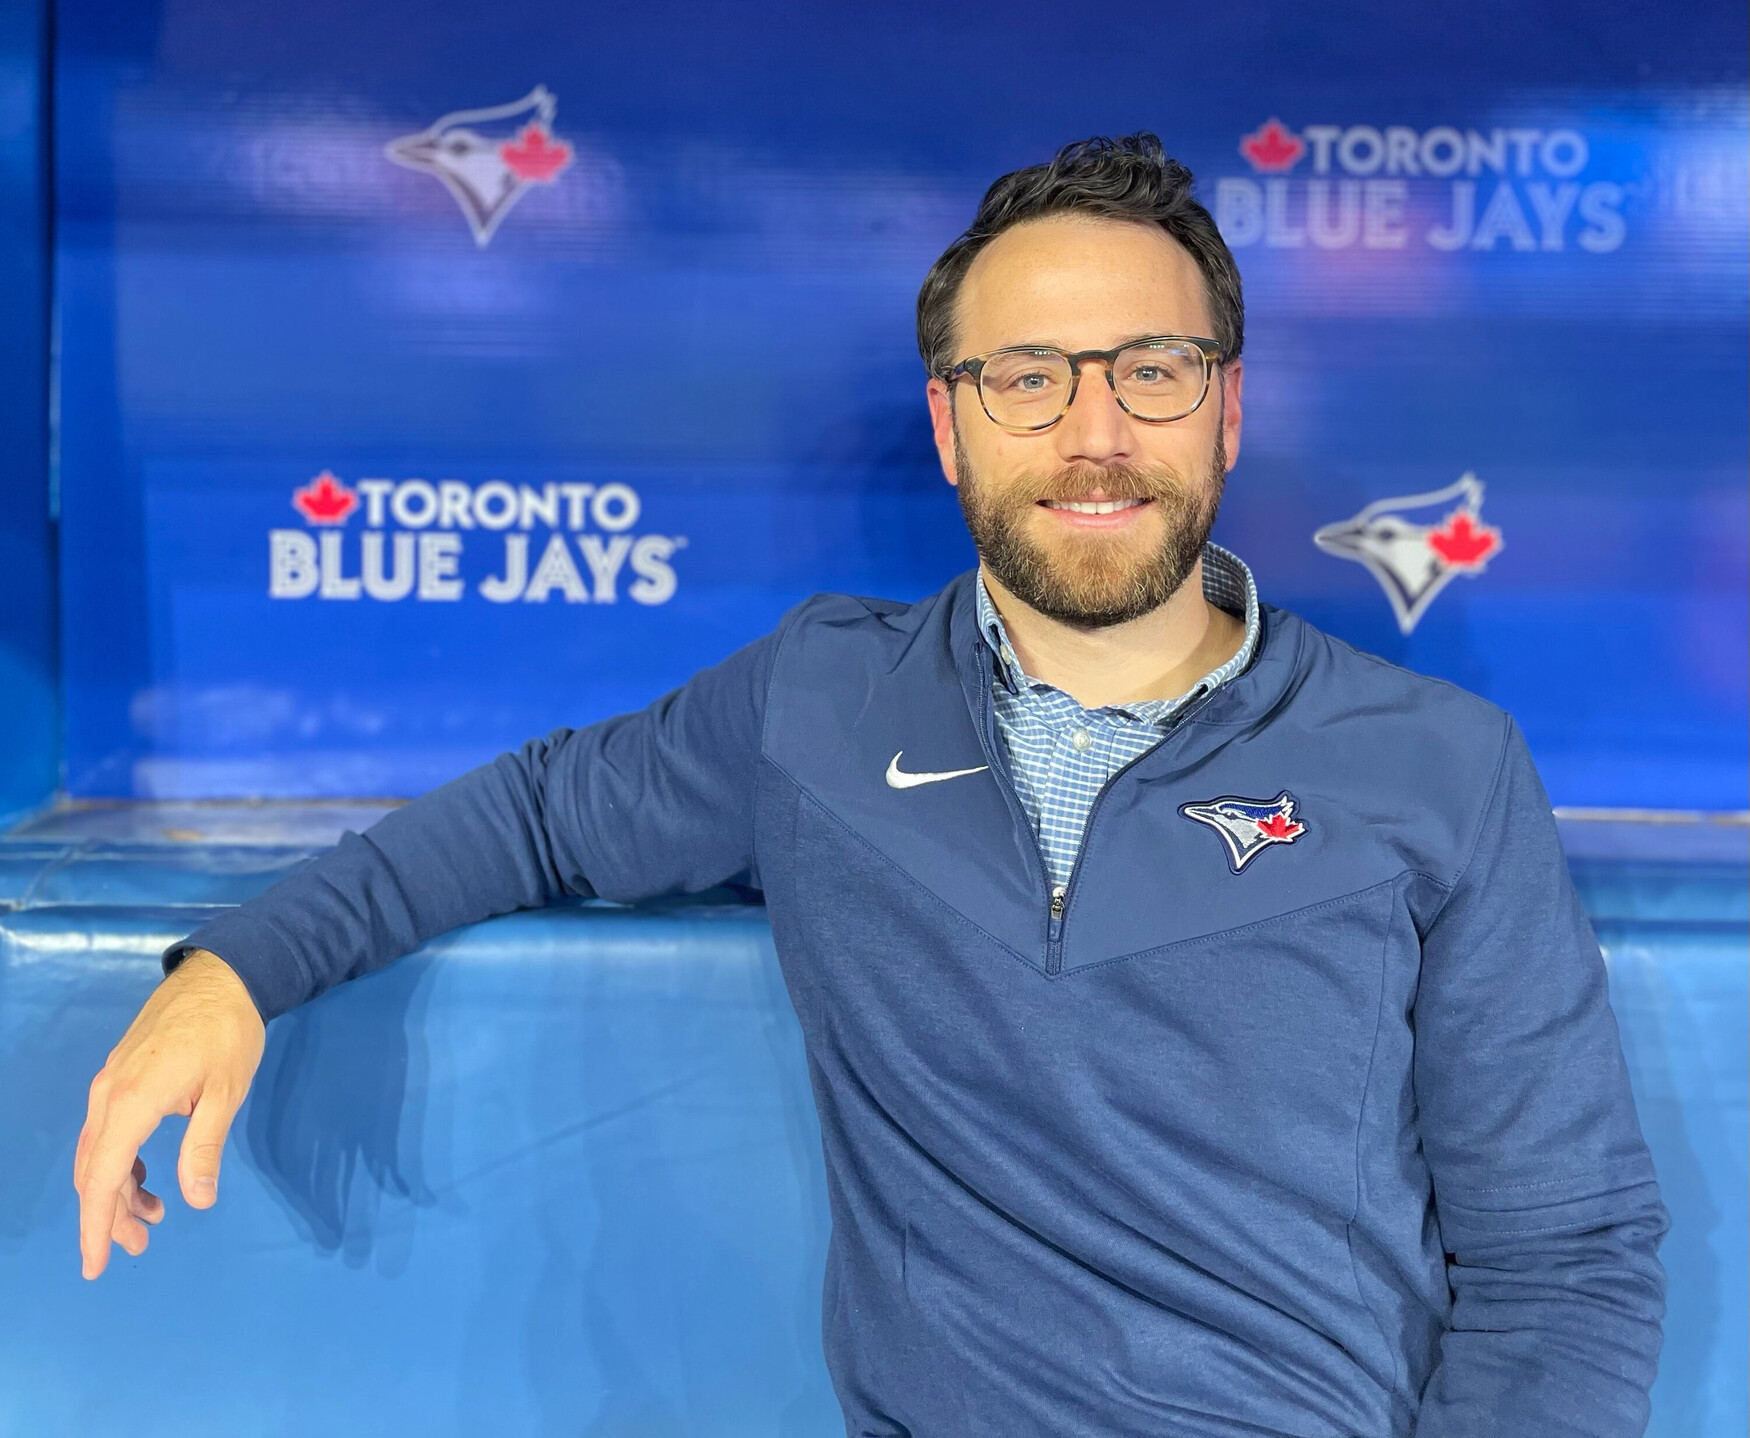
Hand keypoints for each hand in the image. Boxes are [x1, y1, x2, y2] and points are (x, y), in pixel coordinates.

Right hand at [73, 949, 266, 1278]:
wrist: (223, 974)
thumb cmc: (229, 1032)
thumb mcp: (225, 1094)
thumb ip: (204, 1148)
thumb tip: (198, 1199)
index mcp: (130, 1102)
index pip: (102, 1179)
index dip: (97, 1226)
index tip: (97, 1265)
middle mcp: (108, 1095)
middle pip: (95, 1170)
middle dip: (111, 1214)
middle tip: (143, 1244)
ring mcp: (111, 1082)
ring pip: (101, 1151)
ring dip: (119, 1188)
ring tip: (153, 1216)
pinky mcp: (122, 1074)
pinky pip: (110, 1129)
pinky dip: (123, 1160)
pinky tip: (147, 1176)